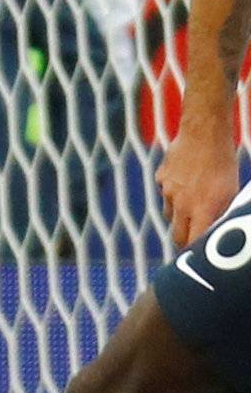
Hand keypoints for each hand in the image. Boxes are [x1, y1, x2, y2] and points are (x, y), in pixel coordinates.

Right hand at [159, 116, 241, 246]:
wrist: (203, 133)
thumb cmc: (223, 163)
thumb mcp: (231, 191)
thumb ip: (222, 213)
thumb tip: (219, 230)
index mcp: (202, 210)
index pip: (193, 243)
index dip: (193, 253)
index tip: (196, 259)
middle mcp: (181, 205)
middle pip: (177, 235)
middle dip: (184, 240)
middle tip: (192, 241)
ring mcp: (168, 191)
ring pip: (170, 214)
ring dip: (179, 215)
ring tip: (191, 204)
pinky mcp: (161, 179)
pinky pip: (164, 192)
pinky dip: (173, 192)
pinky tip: (185, 181)